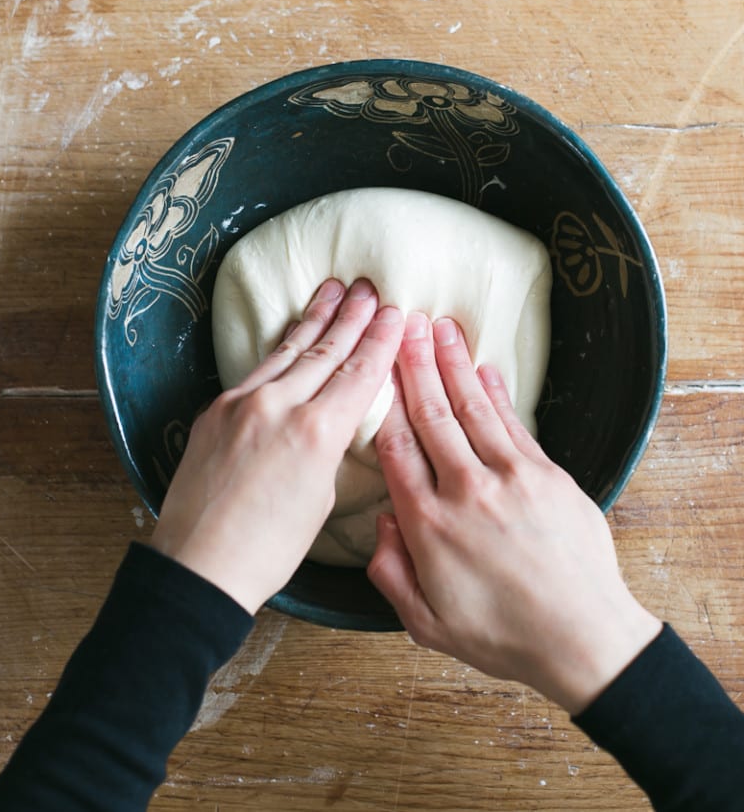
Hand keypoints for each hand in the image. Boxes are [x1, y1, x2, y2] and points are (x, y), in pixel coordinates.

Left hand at [152, 278, 403, 614]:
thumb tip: (329, 421)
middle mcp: (277, 406)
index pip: (358, 374)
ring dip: (315, 319)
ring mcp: (241, 404)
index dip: (380, 341)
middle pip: (325, 351)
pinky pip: (257, 371)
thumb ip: (329, 448)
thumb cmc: (268, 549)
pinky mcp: (215, 411)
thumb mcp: (321, 498)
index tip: (394, 313)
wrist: (199, 565)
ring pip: (288, 351)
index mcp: (315, 432)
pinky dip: (281, 349)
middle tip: (368, 288)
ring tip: (333, 290)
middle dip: (351, 318)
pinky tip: (291, 336)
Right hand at [367, 312, 660, 713]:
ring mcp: (510, 477)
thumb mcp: (427, 624)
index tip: (375, 369)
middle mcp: (465, 490)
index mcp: (428, 525)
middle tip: (404, 321)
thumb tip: (380, 520)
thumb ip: (391, 572)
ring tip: (439, 327)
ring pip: (472, 408)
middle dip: (415, 364)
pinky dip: (497, 392)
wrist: (583, 638)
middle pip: (431, 415)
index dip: (383, 404)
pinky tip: (485, 368)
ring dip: (454, 364)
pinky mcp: (547, 474)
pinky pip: (514, 423)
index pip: (395, 449)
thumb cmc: (502, 636)